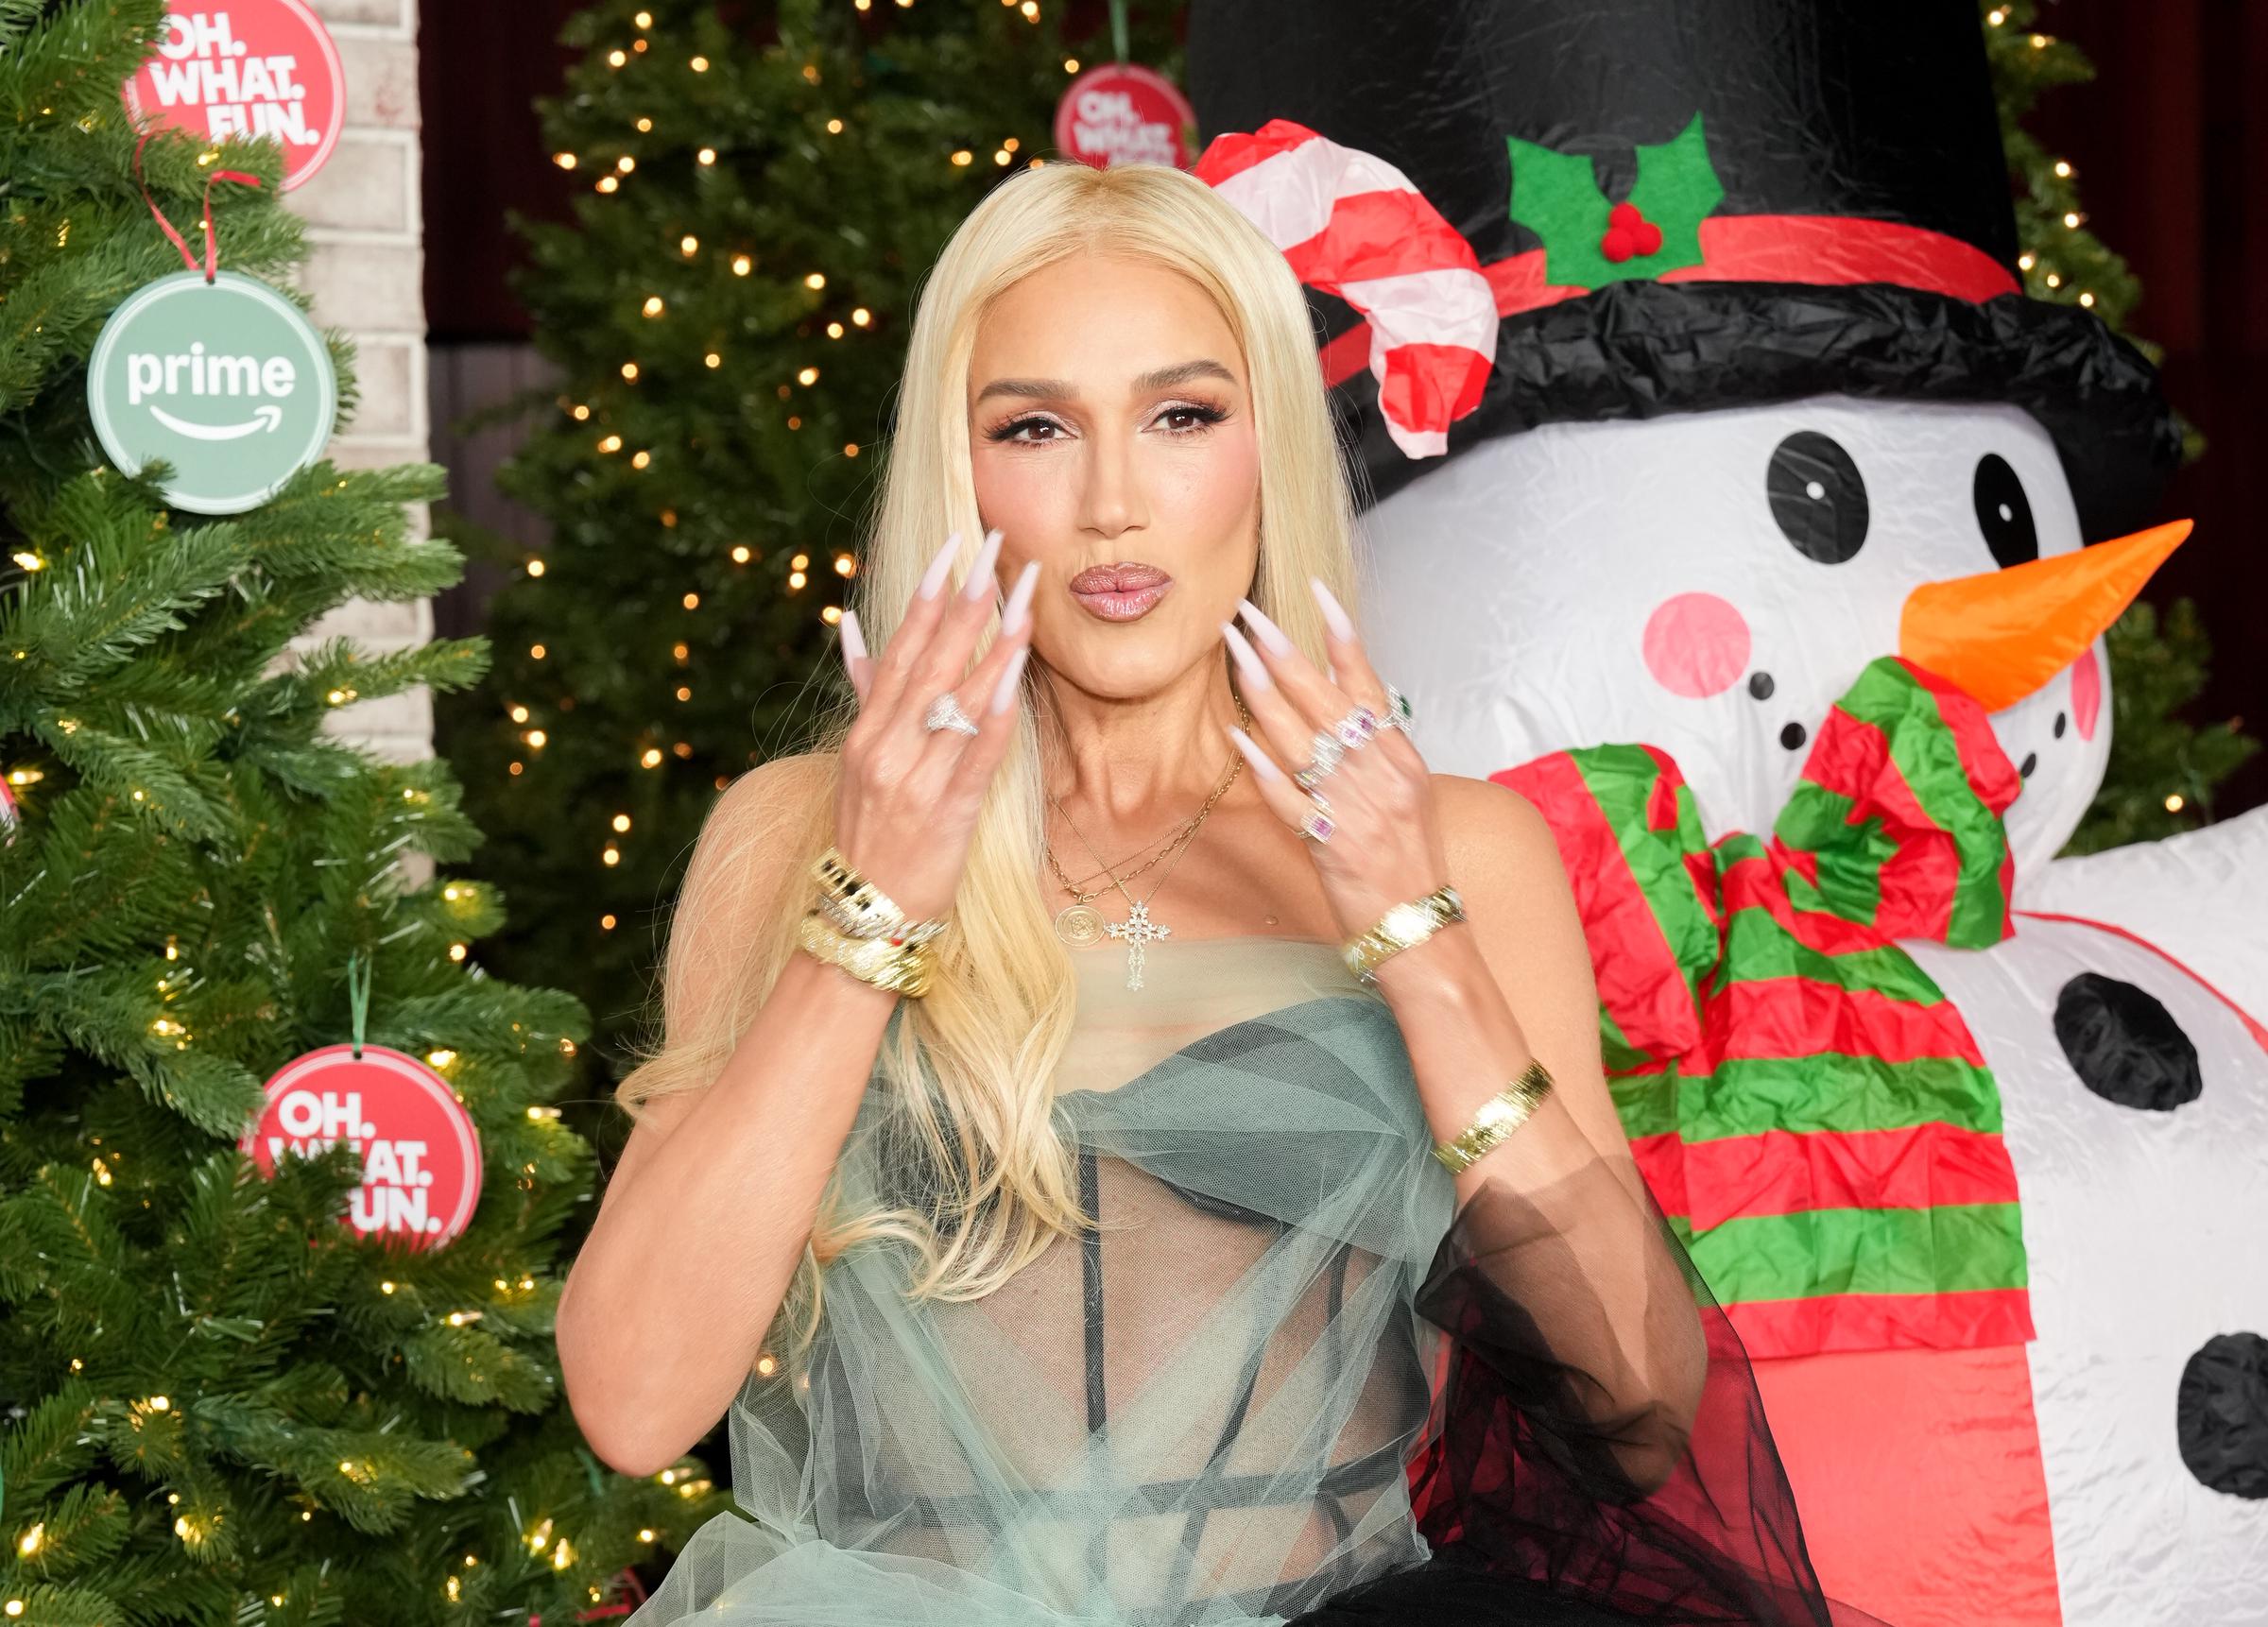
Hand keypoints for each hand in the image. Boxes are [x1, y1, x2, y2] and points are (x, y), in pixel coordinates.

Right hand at [832, 526, 1037, 923]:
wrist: (863, 913)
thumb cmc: (871, 832)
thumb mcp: (858, 759)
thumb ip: (864, 690)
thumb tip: (848, 625)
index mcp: (867, 729)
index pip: (901, 647)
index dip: (929, 593)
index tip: (953, 546)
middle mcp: (885, 745)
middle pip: (931, 660)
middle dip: (965, 599)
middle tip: (994, 546)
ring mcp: (913, 778)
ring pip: (956, 700)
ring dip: (992, 644)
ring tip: (1021, 596)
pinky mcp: (945, 812)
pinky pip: (973, 756)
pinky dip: (990, 715)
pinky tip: (1010, 678)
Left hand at [1221, 579, 1447, 942]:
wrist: (1422, 931)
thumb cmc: (1410, 864)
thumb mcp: (1408, 796)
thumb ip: (1376, 751)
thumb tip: (1343, 705)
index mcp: (1401, 760)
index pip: (1368, 685)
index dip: (1341, 636)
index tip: (1313, 592)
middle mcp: (1381, 777)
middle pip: (1327, 702)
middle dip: (1284, 653)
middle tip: (1248, 615)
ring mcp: (1355, 809)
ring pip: (1304, 739)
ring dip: (1265, 693)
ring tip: (1235, 655)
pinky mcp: (1329, 845)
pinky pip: (1290, 798)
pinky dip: (1265, 767)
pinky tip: (1239, 737)